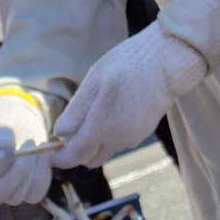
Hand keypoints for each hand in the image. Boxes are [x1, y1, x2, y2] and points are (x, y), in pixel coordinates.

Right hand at [0, 90, 54, 206]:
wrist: (19, 123)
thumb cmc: (3, 121)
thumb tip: (3, 151)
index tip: (9, 148)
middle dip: (13, 175)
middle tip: (28, 148)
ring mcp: (6, 192)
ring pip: (17, 196)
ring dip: (31, 171)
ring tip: (38, 145)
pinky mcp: (25, 192)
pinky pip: (35, 193)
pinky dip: (42, 174)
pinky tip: (44, 155)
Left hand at [53, 22, 205, 169]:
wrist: (168, 61)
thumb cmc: (128, 64)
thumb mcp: (95, 80)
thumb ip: (76, 111)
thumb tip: (59, 134)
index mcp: (101, 125)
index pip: (75, 154)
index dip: (60, 158)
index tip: (52, 155)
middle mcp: (116, 138)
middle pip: (88, 159)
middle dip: (76, 151)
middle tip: (70, 132)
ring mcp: (130, 138)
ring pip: (104, 151)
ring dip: (94, 143)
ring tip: (94, 115)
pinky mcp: (141, 134)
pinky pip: (118, 142)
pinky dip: (109, 135)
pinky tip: (113, 111)